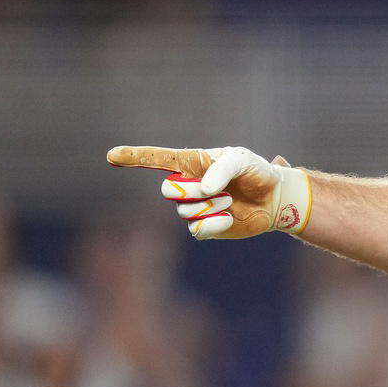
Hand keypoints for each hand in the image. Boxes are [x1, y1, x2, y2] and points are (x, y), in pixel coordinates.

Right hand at [106, 146, 311, 238]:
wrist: (275, 200)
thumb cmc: (258, 174)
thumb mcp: (244, 161)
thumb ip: (223, 168)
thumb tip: (203, 188)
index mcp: (193, 163)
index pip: (158, 159)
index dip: (135, 157)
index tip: (112, 156)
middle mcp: (188, 184)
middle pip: (168, 190)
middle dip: (191, 191)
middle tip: (219, 189)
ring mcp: (194, 207)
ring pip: (184, 211)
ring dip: (210, 206)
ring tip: (231, 200)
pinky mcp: (205, 227)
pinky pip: (197, 230)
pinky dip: (214, 224)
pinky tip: (229, 217)